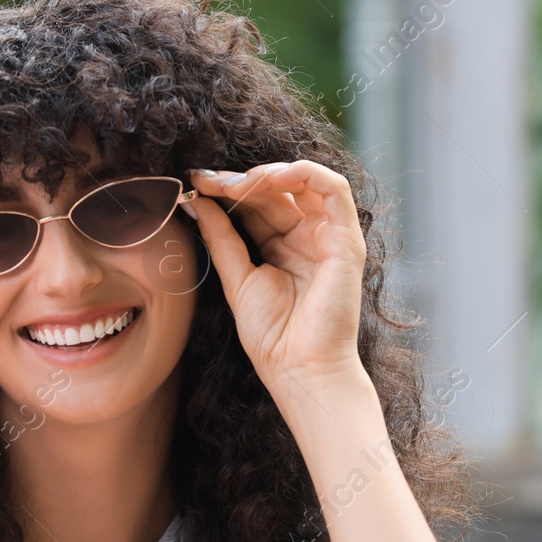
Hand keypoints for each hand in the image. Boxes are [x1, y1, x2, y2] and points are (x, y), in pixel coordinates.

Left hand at [185, 161, 367, 398]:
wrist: (300, 368)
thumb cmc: (271, 336)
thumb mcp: (237, 279)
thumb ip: (221, 238)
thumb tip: (196, 201)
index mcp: (280, 247)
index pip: (254, 205)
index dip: (226, 190)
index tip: (194, 182)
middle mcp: (305, 237)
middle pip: (273, 192)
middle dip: (237, 181)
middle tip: (205, 179)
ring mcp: (327, 236)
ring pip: (303, 183)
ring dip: (266, 174)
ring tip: (233, 183)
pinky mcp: (346, 239)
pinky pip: (334, 190)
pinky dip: (305, 173)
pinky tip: (271, 176)